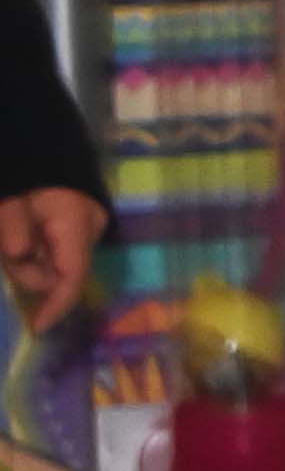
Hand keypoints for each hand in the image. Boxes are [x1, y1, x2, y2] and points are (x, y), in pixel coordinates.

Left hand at [0, 185, 107, 332]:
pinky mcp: (82, 225)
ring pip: (60, 264)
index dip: (56, 305)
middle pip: (63, 272)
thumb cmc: (20, 172)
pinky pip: (60, 252)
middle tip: (6, 251)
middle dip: (30, 273)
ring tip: (11, 236)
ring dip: (32, 262)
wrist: (35, 143)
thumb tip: (19, 254)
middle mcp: (91, 227)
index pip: (72, 274)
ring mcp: (90, 225)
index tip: (36, 327)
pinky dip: (39, 253)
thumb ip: (11, 227)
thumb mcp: (7, 202)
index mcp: (75, 220)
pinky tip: (24, 238)